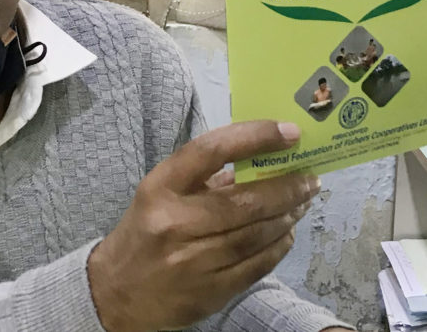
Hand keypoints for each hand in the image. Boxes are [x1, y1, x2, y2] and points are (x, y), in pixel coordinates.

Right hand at [87, 120, 319, 331]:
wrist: (116, 293)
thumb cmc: (145, 232)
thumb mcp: (161, 193)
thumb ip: (205, 177)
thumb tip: (262, 156)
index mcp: (161, 188)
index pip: (212, 151)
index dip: (255, 137)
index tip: (289, 133)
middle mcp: (175, 223)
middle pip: (245, 199)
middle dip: (287, 186)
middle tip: (310, 178)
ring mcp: (193, 261)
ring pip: (257, 234)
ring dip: (288, 215)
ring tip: (303, 202)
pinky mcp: (209, 292)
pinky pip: (256, 266)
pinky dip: (278, 246)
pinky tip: (287, 233)